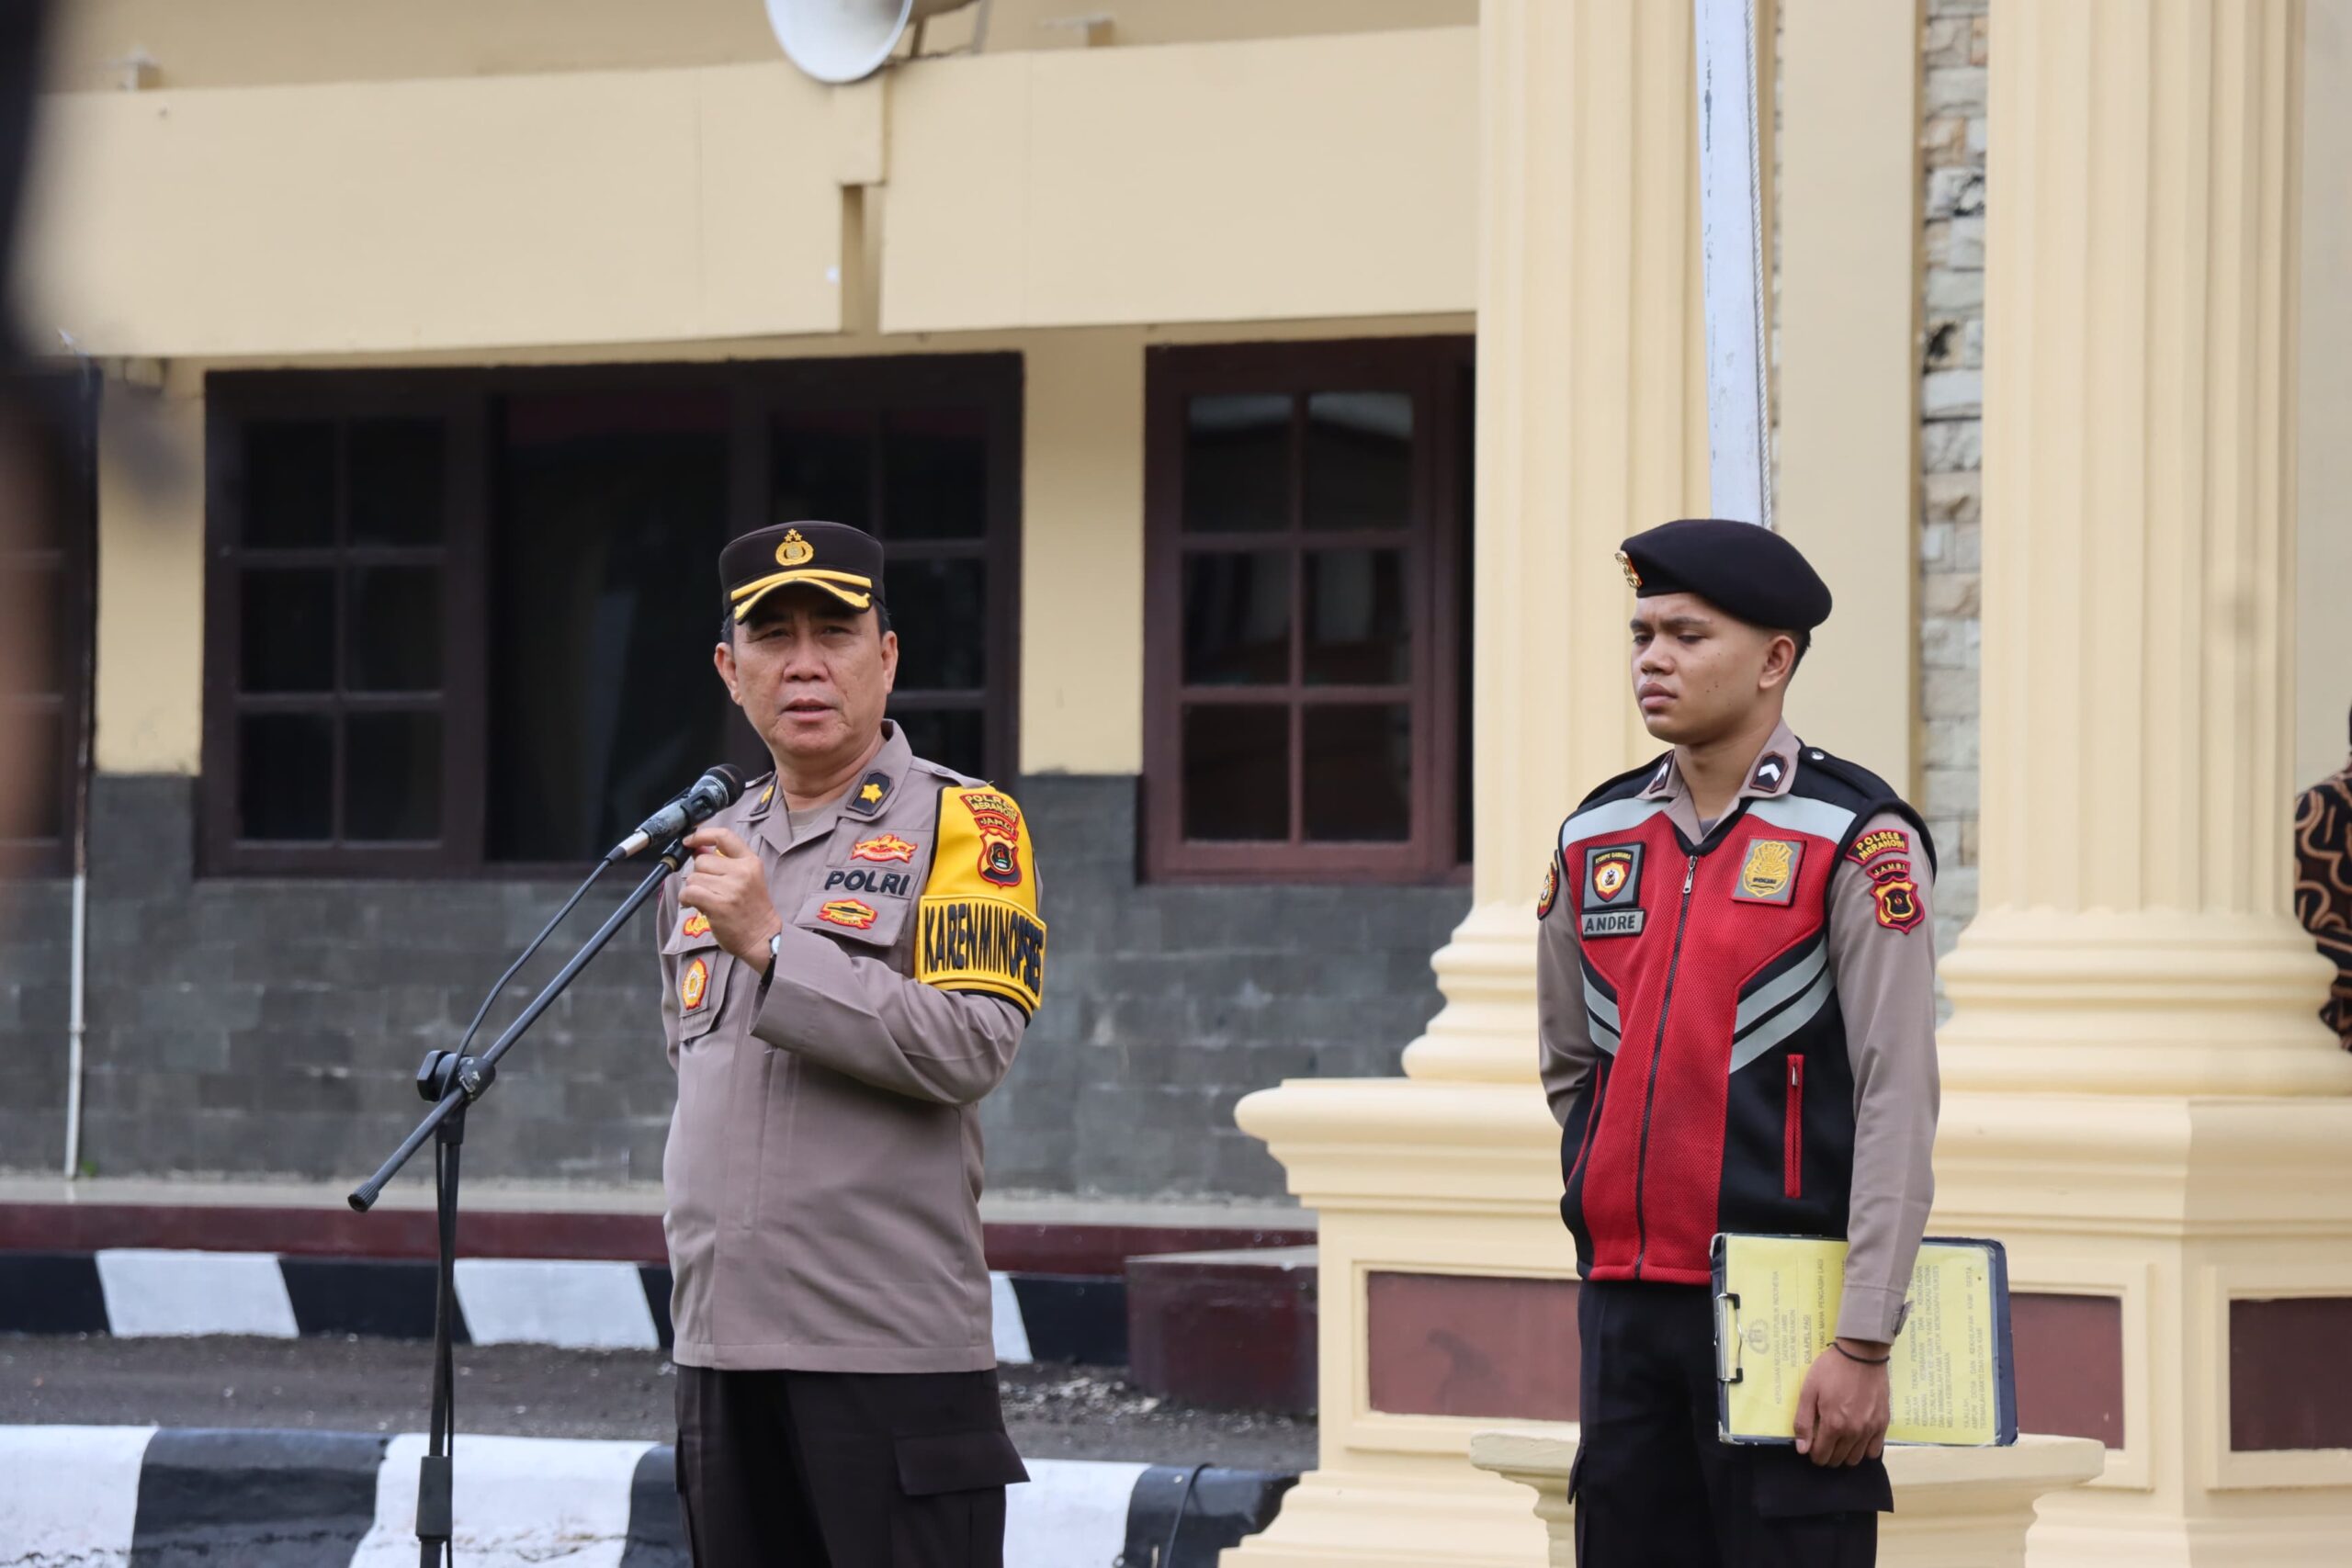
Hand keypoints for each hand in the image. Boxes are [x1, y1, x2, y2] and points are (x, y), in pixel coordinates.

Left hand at [678, 827, 781, 971]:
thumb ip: (724, 862)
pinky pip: (689, 892)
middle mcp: (742, 872)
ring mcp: (731, 889)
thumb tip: (697, 849)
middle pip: (702, 860)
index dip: (702, 835)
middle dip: (699, 874)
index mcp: (751, 861)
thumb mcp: (746, 879)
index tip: (690, 841)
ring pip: (693, 877)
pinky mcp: (719, 905)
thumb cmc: (752, 910)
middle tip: (709, 888)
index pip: (724, 836)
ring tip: (705, 900)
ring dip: (693, 889)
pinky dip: (686, 899)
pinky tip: (695, 905)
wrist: (763, 938)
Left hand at [1793, 1339, 1890, 1466]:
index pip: (1821, 1455)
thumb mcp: (1809, 1390)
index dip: (1813, 1454)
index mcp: (1833, 1424)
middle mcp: (1853, 1432)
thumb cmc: (1831, 1370)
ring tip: (1839, 1442)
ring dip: (1844, 1455)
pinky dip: (1864, 1451)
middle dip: (1827, 1455)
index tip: (1811, 1446)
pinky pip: (1874, 1451)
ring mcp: (1870, 1429)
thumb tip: (1802, 1449)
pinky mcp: (1883, 1423)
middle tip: (1824, 1441)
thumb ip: (1803, 1421)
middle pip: (1838, 1459)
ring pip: (1856, 1459)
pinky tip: (1857, 1440)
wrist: (1861, 1354)